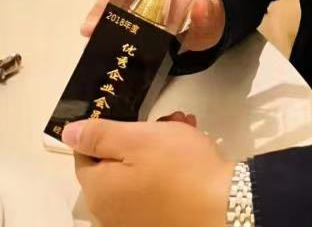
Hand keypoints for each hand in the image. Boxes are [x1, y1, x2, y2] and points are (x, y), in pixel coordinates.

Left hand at [62, 116, 234, 226]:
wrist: (224, 206)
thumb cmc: (179, 167)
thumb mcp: (138, 139)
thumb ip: (99, 135)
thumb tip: (68, 133)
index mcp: (98, 190)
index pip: (84, 153)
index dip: (108, 129)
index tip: (136, 114)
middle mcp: (109, 212)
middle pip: (114, 162)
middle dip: (139, 135)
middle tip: (169, 120)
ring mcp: (133, 221)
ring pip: (136, 172)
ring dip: (157, 147)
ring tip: (185, 130)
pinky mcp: (157, 222)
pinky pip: (152, 189)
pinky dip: (166, 170)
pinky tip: (189, 154)